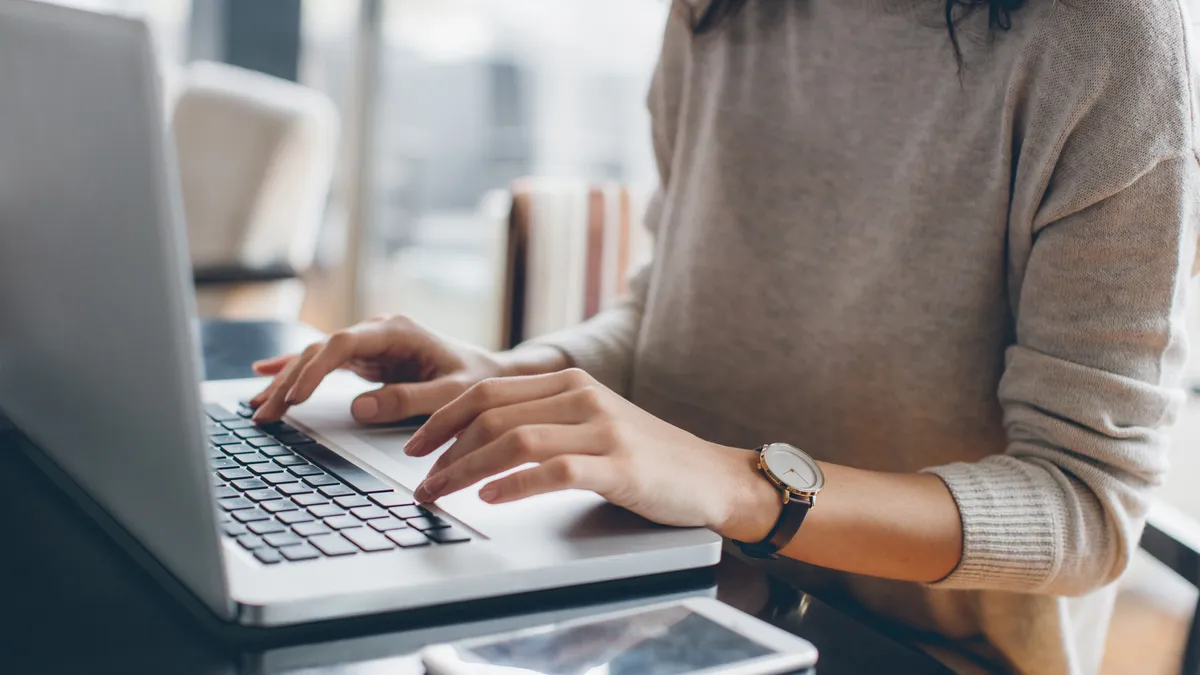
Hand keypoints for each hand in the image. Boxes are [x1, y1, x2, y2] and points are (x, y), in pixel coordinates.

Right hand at [249, 315, 519, 424]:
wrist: (491, 375)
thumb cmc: (476, 382)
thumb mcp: (450, 394)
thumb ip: (409, 400)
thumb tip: (359, 408)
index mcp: (397, 331)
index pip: (343, 344)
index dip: (315, 368)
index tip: (295, 396)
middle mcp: (378, 332)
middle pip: (321, 350)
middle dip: (290, 381)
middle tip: (266, 413)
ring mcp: (370, 344)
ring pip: (316, 357)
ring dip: (286, 381)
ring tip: (258, 407)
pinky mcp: (366, 359)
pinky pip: (323, 363)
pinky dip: (295, 370)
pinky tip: (264, 373)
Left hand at [404, 368, 777, 534]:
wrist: (710, 476)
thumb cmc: (645, 457)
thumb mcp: (591, 423)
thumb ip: (543, 420)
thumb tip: (476, 440)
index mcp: (569, 382)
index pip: (487, 391)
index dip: (442, 418)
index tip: (414, 447)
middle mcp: (582, 397)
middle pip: (492, 413)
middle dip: (443, 448)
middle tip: (420, 481)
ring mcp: (603, 430)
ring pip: (515, 440)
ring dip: (466, 470)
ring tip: (441, 493)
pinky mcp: (620, 466)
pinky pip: (555, 470)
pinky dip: (515, 484)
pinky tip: (491, 498)